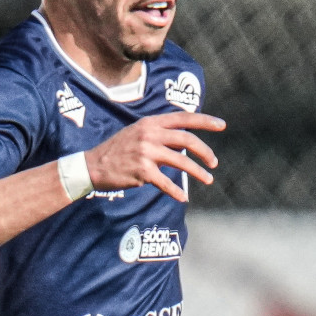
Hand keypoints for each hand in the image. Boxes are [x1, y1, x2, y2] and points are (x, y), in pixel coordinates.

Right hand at [86, 112, 224, 202]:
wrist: (93, 165)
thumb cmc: (119, 150)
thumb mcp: (138, 133)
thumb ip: (160, 134)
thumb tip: (185, 141)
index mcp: (151, 123)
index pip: (183, 118)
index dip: (205, 121)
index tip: (222, 125)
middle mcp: (150, 135)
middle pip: (187, 140)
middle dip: (205, 152)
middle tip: (214, 163)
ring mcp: (146, 153)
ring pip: (182, 162)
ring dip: (198, 172)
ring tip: (208, 179)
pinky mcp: (143, 172)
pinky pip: (166, 183)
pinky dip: (176, 192)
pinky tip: (184, 197)